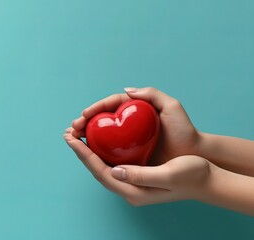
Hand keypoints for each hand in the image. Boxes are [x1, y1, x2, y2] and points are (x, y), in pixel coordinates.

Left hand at [64, 127, 211, 205]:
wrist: (207, 180)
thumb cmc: (191, 176)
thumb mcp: (168, 175)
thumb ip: (141, 176)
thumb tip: (114, 171)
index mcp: (133, 192)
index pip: (100, 172)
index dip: (84, 154)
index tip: (71, 138)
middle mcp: (129, 190)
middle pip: (96, 169)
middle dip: (81, 151)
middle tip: (68, 132)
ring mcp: (131, 183)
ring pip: (102, 166)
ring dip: (88, 150)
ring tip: (76, 134)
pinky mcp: (136, 174)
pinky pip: (111, 162)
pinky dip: (101, 151)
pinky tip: (96, 140)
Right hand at [71, 87, 200, 164]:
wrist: (193, 155)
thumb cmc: (184, 131)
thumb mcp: (171, 107)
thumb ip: (152, 94)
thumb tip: (127, 91)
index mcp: (134, 110)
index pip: (111, 105)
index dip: (96, 109)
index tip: (85, 115)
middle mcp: (128, 124)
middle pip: (102, 120)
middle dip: (84, 123)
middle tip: (72, 128)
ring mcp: (127, 140)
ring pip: (101, 136)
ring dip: (85, 136)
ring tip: (72, 138)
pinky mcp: (128, 155)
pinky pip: (108, 151)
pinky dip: (94, 150)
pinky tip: (84, 151)